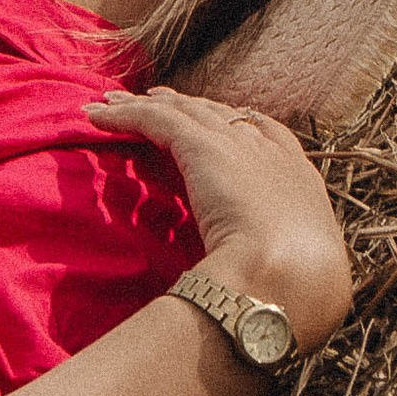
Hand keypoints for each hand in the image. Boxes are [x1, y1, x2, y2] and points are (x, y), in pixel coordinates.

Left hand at [87, 83, 354, 353]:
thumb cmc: (297, 296)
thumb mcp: (300, 279)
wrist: (289, 281)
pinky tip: (95, 115)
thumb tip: (264, 293)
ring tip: (113, 101)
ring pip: (184, 112)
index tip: (217, 119)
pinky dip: (124, 114)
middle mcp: (272, 154)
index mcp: (301, 183)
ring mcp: (238, 146)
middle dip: (187, 106)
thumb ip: (281, 272)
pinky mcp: (202, 146)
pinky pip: (156, 119)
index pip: (267, 134)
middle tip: (157, 99)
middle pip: (221, 115)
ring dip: (146, 105)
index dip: (237, 122)